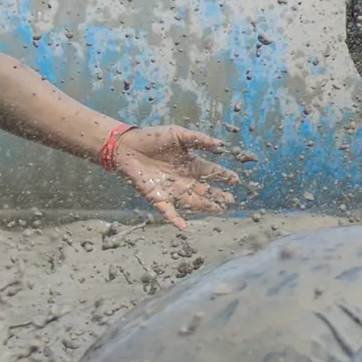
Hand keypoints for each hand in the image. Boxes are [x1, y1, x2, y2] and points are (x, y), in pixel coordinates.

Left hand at [97, 123, 242, 226]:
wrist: (126, 146)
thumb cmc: (152, 137)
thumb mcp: (178, 134)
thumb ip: (198, 139)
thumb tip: (219, 145)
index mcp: (190, 164)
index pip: (212, 172)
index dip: (224, 176)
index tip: (235, 180)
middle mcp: (184, 179)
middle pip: (206, 190)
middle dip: (218, 195)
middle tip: (230, 200)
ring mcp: (172, 189)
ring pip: (192, 201)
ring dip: (204, 206)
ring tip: (217, 210)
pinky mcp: (157, 197)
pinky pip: (168, 210)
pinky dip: (174, 218)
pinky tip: (182, 226)